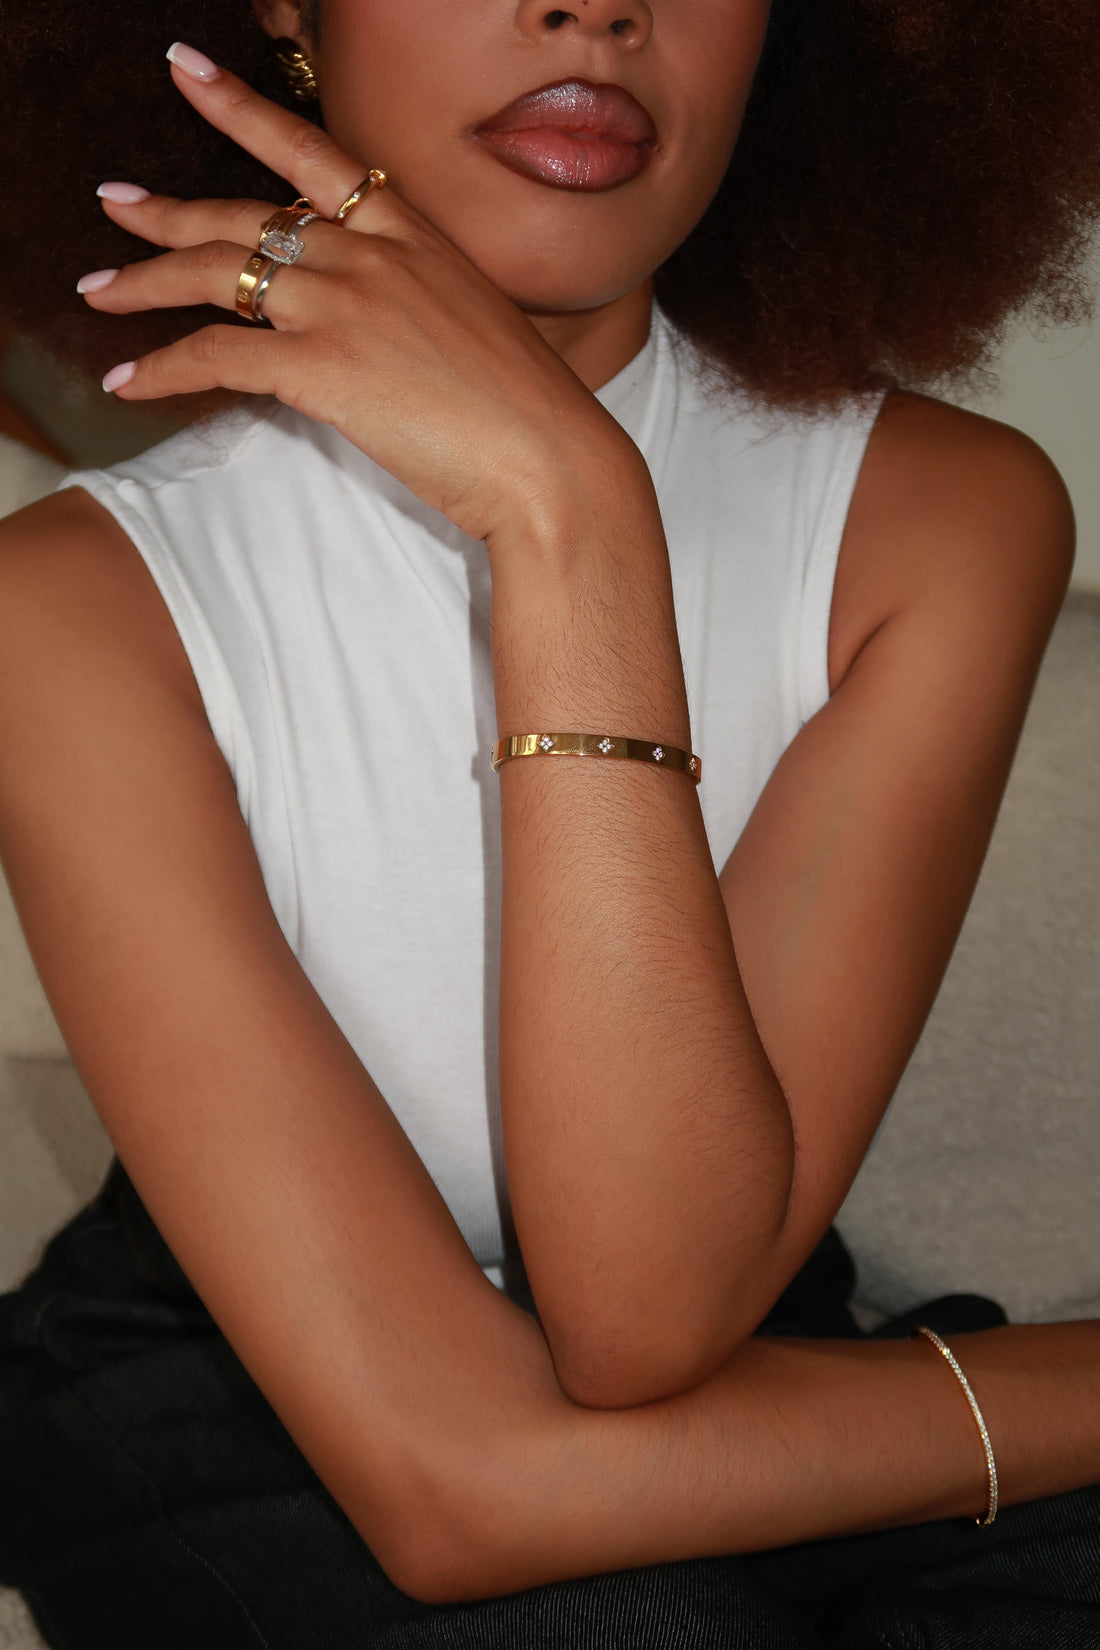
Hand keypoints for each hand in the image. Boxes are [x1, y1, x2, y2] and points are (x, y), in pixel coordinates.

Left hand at [82, 49, 630, 545]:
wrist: (553, 459)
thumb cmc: (527, 411)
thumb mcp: (473, 327)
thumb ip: (414, 306)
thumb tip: (375, 328)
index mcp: (413, 234)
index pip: (314, 156)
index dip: (241, 110)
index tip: (190, 74)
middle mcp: (371, 253)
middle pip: (245, 212)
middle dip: (168, 209)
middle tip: (116, 205)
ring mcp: (345, 303)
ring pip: (216, 274)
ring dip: (144, 282)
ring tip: (99, 290)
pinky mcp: (322, 365)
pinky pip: (215, 353)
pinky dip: (163, 368)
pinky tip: (130, 382)